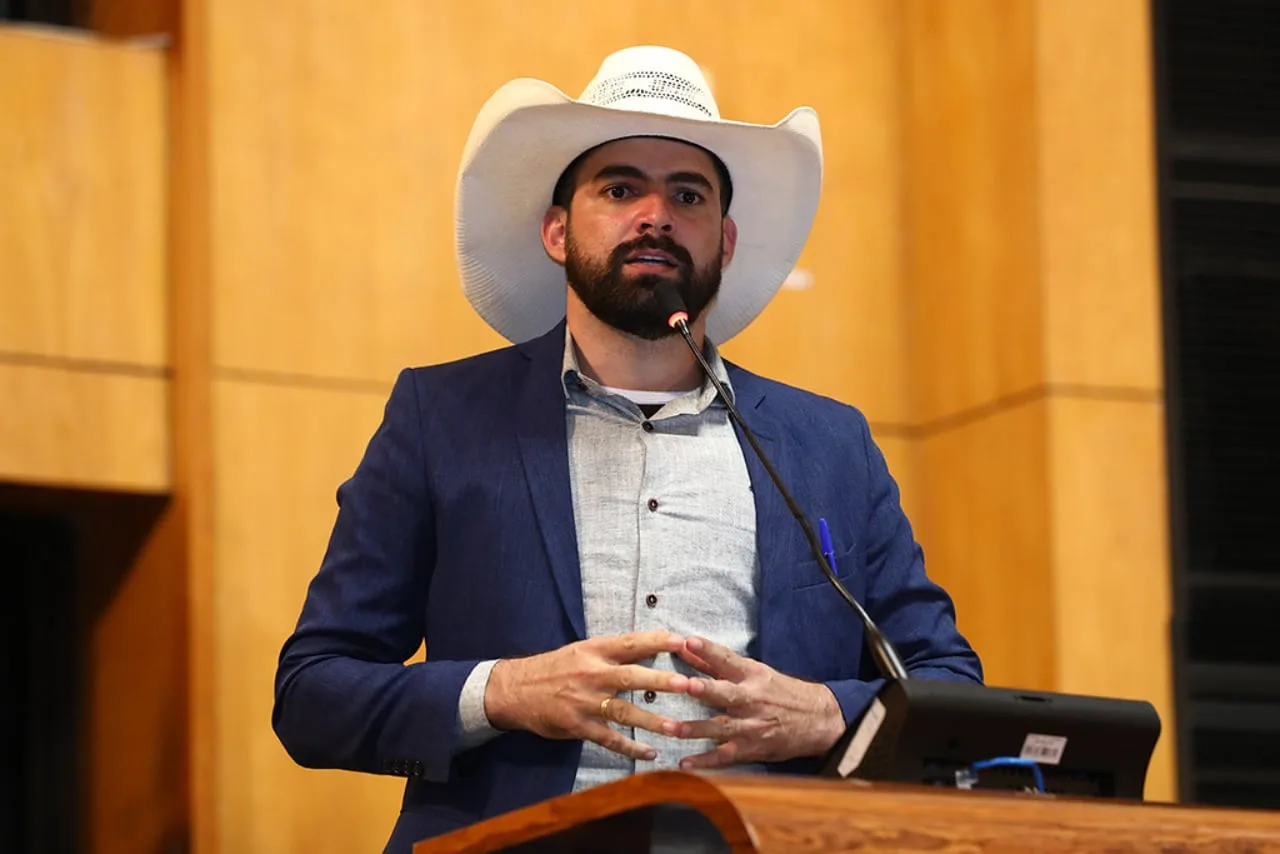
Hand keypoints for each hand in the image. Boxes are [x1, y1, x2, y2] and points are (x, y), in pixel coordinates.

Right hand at [484, 630, 690, 760]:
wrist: (516, 689)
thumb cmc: (554, 668)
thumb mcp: (581, 651)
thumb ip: (612, 652)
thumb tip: (649, 648)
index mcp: (594, 651)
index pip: (630, 643)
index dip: (656, 640)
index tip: (682, 640)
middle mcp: (592, 674)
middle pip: (632, 676)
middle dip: (661, 680)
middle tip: (687, 684)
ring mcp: (585, 702)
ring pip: (624, 711)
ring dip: (652, 721)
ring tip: (677, 728)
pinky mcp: (578, 725)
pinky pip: (609, 739)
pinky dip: (630, 747)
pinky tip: (650, 753)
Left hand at [673, 636, 844, 768]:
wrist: (818, 719)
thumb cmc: (782, 692)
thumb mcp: (755, 672)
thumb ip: (716, 662)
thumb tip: (686, 646)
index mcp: (753, 676)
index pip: (727, 660)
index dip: (708, 650)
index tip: (688, 641)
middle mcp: (752, 700)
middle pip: (725, 694)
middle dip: (705, 690)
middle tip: (685, 685)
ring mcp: (752, 726)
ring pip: (720, 728)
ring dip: (695, 729)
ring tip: (670, 728)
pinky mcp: (752, 749)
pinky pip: (725, 756)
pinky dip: (705, 761)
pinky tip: (685, 763)